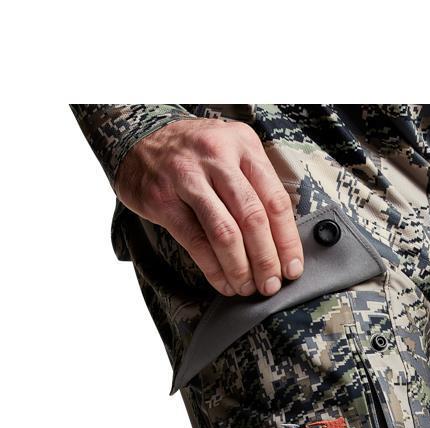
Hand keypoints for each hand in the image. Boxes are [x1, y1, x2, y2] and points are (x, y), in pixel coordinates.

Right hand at [114, 118, 303, 296]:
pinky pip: (195, 241)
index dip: (287, 241)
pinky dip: (213, 268)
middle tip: (271, 285)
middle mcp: (218, 157)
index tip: (292, 268)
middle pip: (253, 218)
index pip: (276, 200)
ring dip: (240, 268)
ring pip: (225, 232)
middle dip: (266, 259)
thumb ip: (256, 186)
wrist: (137, 138)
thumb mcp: (232, 153)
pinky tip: (223, 282)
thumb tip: (282, 242)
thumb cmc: (195, 155)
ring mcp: (187, 176)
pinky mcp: (163, 199)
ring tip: (247, 287)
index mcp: (244, 146)